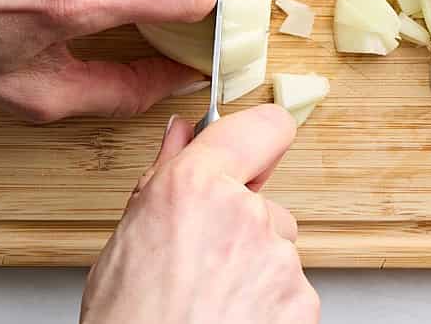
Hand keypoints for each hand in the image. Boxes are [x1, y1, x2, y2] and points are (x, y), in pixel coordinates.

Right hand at [81, 105, 318, 323]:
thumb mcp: (128, 244)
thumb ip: (164, 179)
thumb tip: (181, 135)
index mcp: (193, 188)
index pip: (264, 126)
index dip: (258, 139)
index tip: (251, 155)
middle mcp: (244, 213)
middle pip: (265, 203)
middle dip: (242, 227)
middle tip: (200, 268)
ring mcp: (279, 259)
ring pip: (277, 250)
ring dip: (254, 271)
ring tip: (208, 305)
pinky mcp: (302, 302)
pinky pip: (291, 290)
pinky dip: (270, 308)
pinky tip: (230, 322)